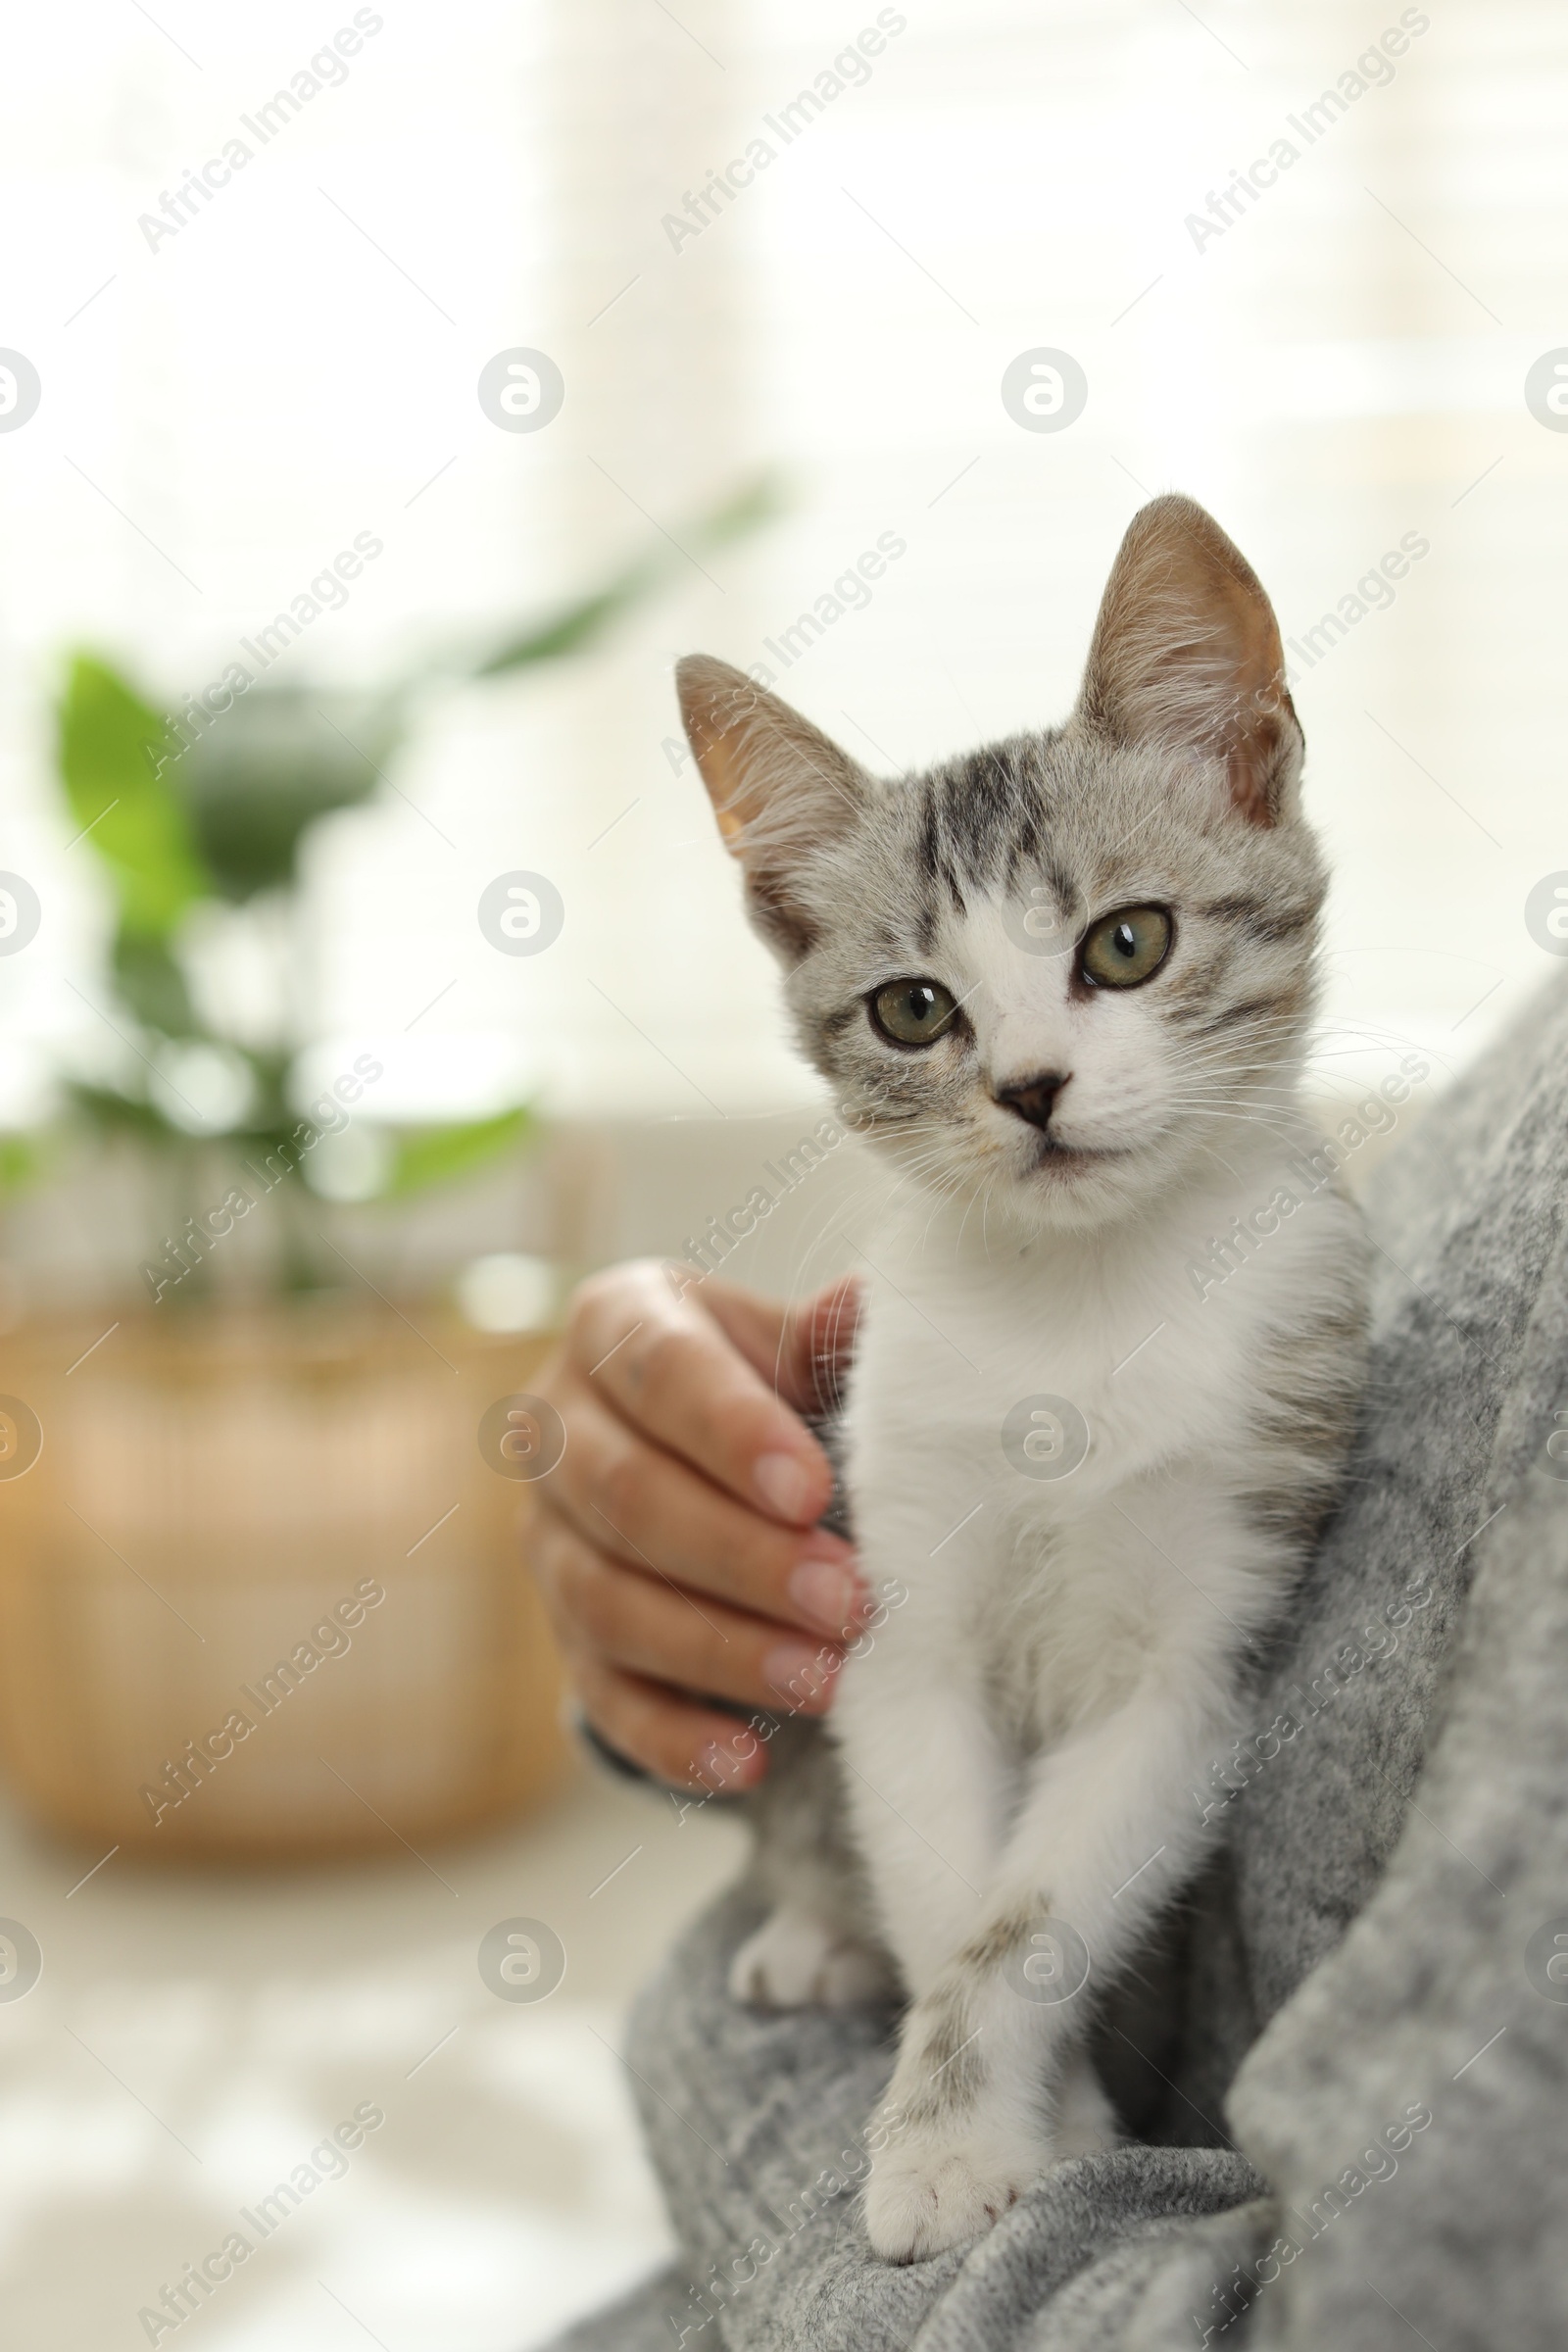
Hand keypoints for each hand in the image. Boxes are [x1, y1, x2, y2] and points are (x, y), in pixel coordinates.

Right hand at [528, 1261, 866, 1790]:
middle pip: (628, 1498)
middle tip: (848, 1603)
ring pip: (610, 1603)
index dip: (733, 1434)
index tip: (815, 1490)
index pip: (662, 1373)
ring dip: (721, 1651)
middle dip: (743, 1559)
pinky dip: (674, 1737)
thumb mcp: (794, 1339)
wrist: (712, 1450)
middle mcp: (558, 1426)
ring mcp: (550, 1536)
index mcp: (618, 1323)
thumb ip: (830, 1333)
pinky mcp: (565, 1634)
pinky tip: (748, 1763)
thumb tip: (869, 1304)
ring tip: (826, 1682)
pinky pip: (604, 1695)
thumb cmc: (769, 1378)